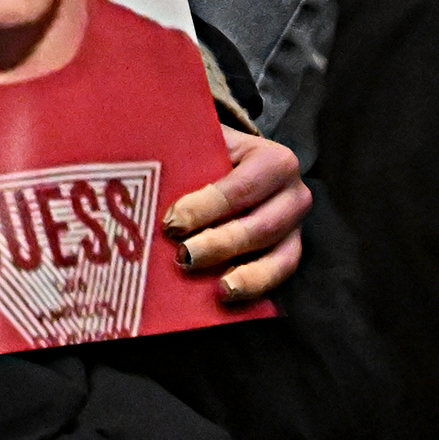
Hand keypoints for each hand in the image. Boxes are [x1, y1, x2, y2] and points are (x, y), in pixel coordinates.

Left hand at [166, 131, 308, 303]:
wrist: (240, 165)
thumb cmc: (212, 154)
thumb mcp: (205, 143)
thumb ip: (185, 154)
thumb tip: (142, 176)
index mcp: (274, 161)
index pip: (240, 188)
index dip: (205, 207)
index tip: (172, 221)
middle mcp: (294, 194)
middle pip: (259, 227)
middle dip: (219, 244)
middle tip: (183, 256)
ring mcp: (296, 228)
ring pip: (279, 258)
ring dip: (245, 275)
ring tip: (218, 289)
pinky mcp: (291, 252)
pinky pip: (280, 276)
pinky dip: (256, 287)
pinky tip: (229, 295)